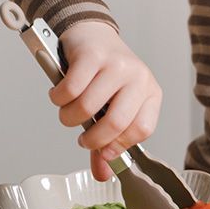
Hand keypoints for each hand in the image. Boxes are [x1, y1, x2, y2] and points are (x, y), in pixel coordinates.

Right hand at [49, 21, 162, 180]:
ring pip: (87, 107)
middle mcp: (138, 78)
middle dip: (92, 139)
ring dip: (70, 117)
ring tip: (69, 111)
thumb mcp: (114, 107)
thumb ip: (108, 142)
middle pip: (116, 123)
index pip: (142, 129)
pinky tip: (60, 94)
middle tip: (82, 137)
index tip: (102, 150)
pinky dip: (59, 98)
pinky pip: (70, 89)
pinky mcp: (92, 55)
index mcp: (150, 93)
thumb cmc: (104, 76)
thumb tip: (103, 174)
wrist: (92, 35)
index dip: (119, 145)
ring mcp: (116, 65)